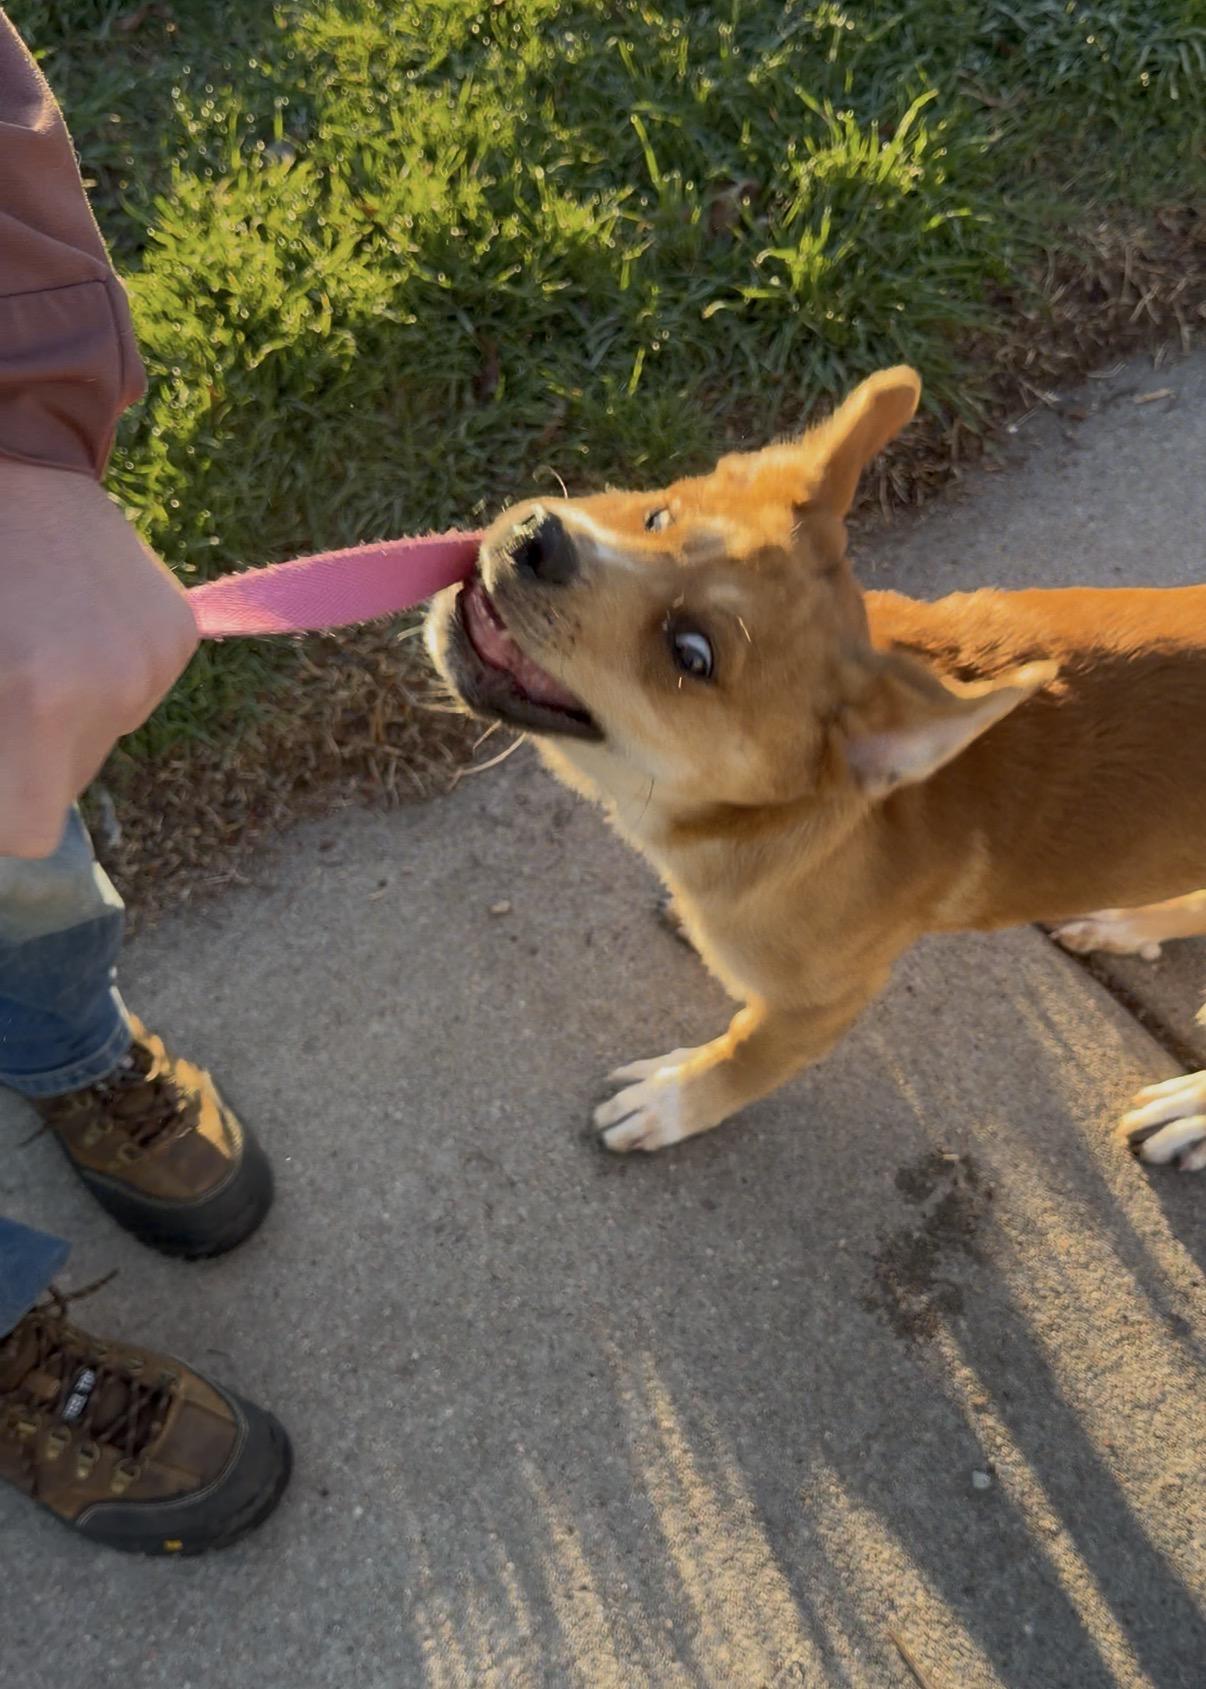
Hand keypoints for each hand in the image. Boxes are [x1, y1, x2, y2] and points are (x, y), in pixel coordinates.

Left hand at [0, 459, 196, 856]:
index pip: (29, 828)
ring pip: (107, 733)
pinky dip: (105, 670)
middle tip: (4, 686)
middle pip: (70, 782)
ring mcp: (156, 658)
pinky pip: (138, 687)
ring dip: (68, 709)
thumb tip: (6, 806)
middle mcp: (115, 689)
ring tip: (37, 640)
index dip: (1, 811)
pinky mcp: (177, 631)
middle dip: (28, 753)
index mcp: (39, 702)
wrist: (9, 455)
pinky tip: (76, 618)